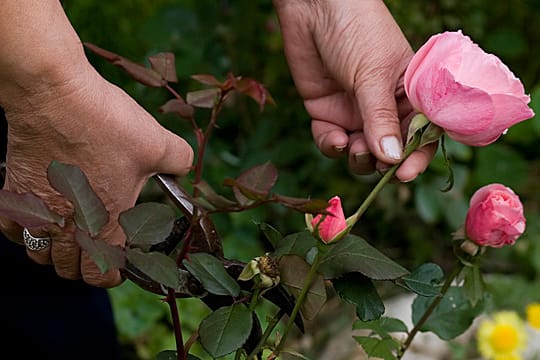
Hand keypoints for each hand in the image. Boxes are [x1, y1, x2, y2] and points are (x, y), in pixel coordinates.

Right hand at [0, 63, 192, 287]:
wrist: (55, 95)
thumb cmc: (106, 123)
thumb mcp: (157, 143)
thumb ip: (179, 160)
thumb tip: (186, 166)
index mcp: (103, 223)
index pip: (101, 274)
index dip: (112, 273)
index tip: (119, 261)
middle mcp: (66, 225)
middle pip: (67, 269)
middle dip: (83, 264)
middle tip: (96, 247)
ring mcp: (37, 210)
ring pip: (38, 253)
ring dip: (54, 250)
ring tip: (69, 234)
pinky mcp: (14, 190)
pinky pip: (11, 227)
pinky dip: (24, 229)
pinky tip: (39, 216)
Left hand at [273, 0, 435, 180]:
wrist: (313, 7)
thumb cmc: (356, 30)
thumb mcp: (373, 74)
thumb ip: (380, 119)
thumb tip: (392, 159)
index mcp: (410, 94)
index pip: (422, 134)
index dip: (416, 157)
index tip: (404, 175)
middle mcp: (384, 107)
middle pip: (390, 151)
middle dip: (382, 162)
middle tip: (375, 162)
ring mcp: (355, 112)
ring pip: (361, 153)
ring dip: (358, 158)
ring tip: (352, 145)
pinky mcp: (327, 112)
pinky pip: (332, 143)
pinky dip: (332, 146)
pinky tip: (333, 138)